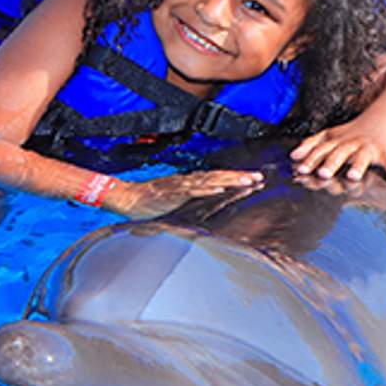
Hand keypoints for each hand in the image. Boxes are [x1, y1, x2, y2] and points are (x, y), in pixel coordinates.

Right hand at [110, 169, 263, 219]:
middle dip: (239, 177)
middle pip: (218, 177)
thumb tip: (211, 209)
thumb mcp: (176, 205)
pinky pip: (190, 190)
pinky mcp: (170, 193)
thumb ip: (192, 205)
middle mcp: (188, 182)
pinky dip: (205, 189)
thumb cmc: (150, 205)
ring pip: (209, 181)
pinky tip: (218, 189)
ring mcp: (180, 186)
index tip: (255, 180)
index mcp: (190, 185)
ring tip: (246, 181)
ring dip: (228, 180)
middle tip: (259, 177)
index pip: (217, 179)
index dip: (236, 178)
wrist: (126, 199)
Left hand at [291, 119, 385, 183]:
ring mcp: (369, 148)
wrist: (382, 120)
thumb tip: (293, 157)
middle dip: (331, 163)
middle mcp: (352, 144)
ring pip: (363, 157)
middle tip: (323, 174)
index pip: (322, 151)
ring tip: (352, 176)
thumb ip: (311, 145)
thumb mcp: (330, 136)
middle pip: (340, 153)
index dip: (311, 160)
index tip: (301, 170)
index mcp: (337, 142)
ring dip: (358, 166)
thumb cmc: (351, 133)